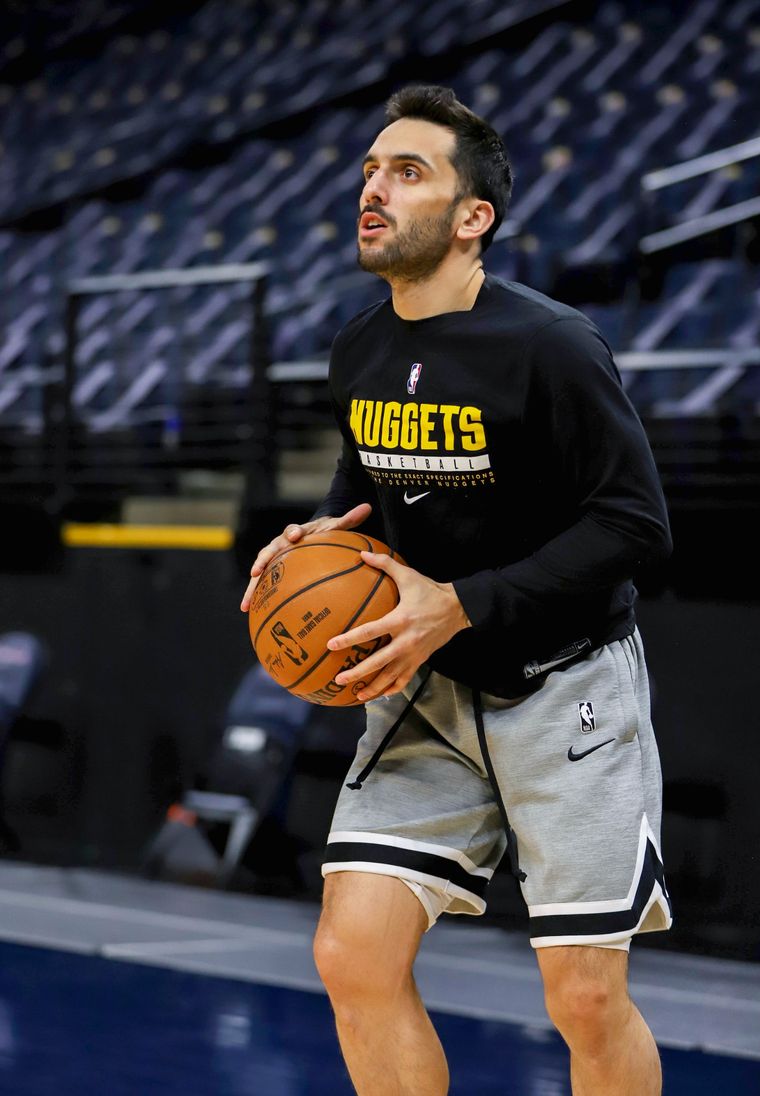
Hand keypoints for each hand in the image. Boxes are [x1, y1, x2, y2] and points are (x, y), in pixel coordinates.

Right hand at [240, 502, 372, 611]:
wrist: (308, 536)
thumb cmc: (323, 533)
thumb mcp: (335, 526)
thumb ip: (349, 519)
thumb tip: (368, 506)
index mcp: (295, 532)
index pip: (292, 529)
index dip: (292, 532)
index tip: (295, 535)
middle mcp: (280, 544)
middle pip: (268, 551)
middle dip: (262, 561)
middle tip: (256, 571)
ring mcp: (273, 559)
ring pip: (259, 571)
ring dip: (252, 587)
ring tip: (245, 604)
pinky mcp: (270, 572)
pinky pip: (261, 584)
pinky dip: (254, 597)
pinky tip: (248, 611)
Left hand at [328, 552, 470, 701]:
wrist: (458, 609)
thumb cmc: (430, 591)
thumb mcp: (409, 575)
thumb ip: (384, 564)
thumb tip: (361, 554)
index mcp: (400, 620)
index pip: (370, 631)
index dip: (349, 639)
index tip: (331, 645)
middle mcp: (406, 641)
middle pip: (378, 662)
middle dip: (358, 672)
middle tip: (339, 679)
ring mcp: (414, 654)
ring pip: (391, 676)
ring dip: (373, 688)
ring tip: (356, 695)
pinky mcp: (420, 661)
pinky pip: (405, 679)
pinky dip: (392, 689)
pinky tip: (380, 695)